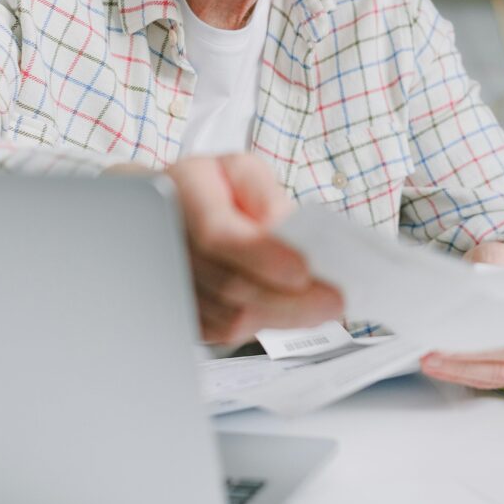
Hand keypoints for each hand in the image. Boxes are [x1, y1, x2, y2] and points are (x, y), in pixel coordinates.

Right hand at [165, 154, 342, 343]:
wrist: (168, 213)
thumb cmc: (210, 188)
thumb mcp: (241, 170)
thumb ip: (263, 194)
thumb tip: (285, 227)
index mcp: (182, 197)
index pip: (217, 236)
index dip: (262, 258)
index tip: (304, 271)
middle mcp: (170, 245)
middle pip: (230, 287)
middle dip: (289, 299)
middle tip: (335, 300)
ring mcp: (173, 284)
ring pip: (231, 319)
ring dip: (284, 317)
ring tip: (322, 307)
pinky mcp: (183, 313)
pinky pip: (227, 333)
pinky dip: (267, 323)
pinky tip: (293, 311)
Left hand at [419, 241, 503, 388]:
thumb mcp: (502, 253)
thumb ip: (490, 261)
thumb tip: (472, 279)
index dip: (496, 332)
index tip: (462, 329)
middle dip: (470, 357)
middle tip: (434, 351)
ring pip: (499, 373)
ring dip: (461, 370)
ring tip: (428, 360)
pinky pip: (490, 379)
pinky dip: (462, 374)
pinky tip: (438, 366)